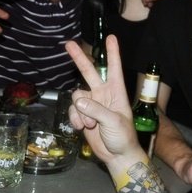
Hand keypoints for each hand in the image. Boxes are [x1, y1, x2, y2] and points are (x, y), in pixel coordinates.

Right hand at [65, 36, 137, 163]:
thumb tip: (78, 101)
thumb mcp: (113, 121)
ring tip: (90, 124)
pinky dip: (75, 119)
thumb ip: (96, 110)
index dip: (112, 53)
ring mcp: (92, 104)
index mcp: (116, 92)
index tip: (111, 37)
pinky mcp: (83, 115)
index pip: (114, 68)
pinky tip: (82, 128)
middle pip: (90, 72)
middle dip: (79, 58)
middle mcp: (103, 94)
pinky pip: (73, 111)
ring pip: (77, 97)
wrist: (117, 155)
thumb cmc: (123, 137)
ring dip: (80, 111)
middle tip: (68, 43)